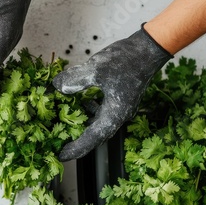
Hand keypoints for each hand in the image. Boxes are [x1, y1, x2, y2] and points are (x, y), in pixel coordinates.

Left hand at [53, 25, 172, 160]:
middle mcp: (118, 116)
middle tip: (58, 141)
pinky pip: (101, 112)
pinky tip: (82, 101)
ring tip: (65, 123)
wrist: (148, 49)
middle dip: (76, 138)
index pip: (91, 139)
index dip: (75, 148)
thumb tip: (57, 87)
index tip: (60, 155)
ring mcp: (120, 108)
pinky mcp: (120, 99)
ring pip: (98, 123)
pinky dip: (89, 111)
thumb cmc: (127, 60)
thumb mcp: (96, 69)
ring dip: (82, 124)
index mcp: (113, 115)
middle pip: (94, 134)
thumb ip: (75, 81)